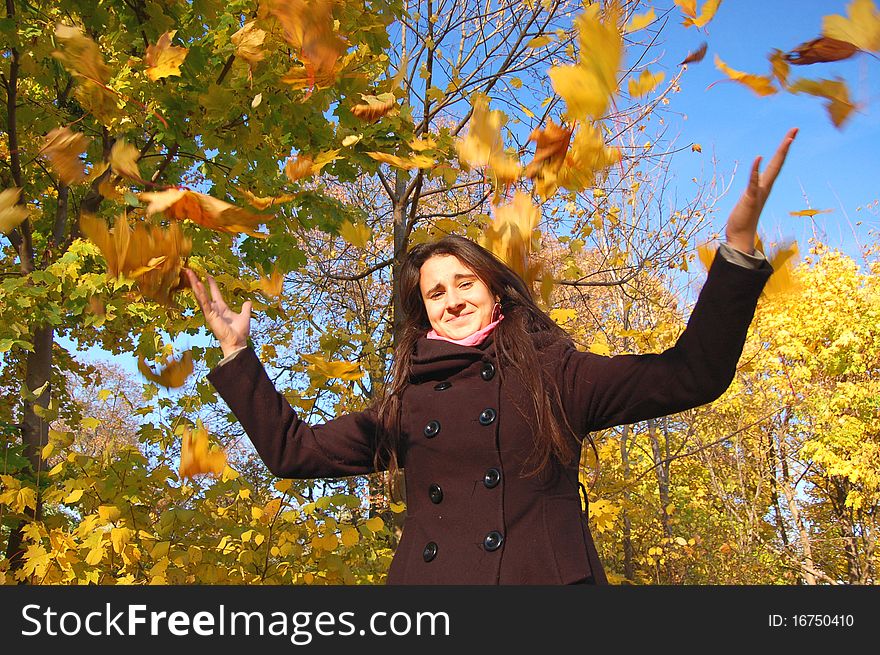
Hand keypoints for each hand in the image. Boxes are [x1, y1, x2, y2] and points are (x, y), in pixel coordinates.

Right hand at [183, 268, 251, 356]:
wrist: (237, 343)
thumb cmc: (239, 333)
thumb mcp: (244, 316)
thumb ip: (246, 308)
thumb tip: (248, 302)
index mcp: (221, 308)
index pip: (214, 293)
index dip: (211, 284)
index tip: (207, 275)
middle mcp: (214, 309)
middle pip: (203, 292)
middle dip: (196, 281)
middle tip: (189, 271)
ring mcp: (210, 312)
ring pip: (200, 295)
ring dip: (195, 284)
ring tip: (189, 274)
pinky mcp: (210, 316)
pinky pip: (205, 303)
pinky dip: (201, 294)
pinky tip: (198, 285)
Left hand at [725, 127, 797, 254]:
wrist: (740, 236)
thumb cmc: (743, 219)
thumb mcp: (749, 200)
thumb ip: (752, 191)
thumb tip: (754, 184)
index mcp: (765, 186)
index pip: (776, 164)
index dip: (783, 149)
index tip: (791, 135)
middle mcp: (765, 187)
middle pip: (778, 163)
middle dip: (786, 145)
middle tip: (794, 129)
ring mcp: (759, 192)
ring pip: (772, 170)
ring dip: (779, 155)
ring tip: (788, 140)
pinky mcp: (750, 198)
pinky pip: (754, 182)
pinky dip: (756, 170)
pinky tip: (758, 157)